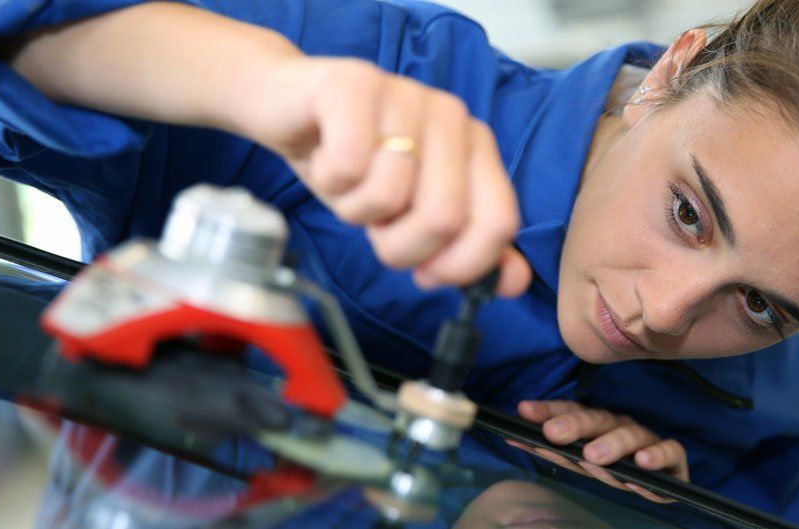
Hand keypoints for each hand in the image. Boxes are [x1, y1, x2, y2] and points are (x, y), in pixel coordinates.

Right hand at [228, 56, 530, 296]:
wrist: (286, 107)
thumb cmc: (353, 164)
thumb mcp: (410, 214)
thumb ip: (465, 247)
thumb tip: (512, 282)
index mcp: (475, 147)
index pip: (498, 222)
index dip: (460, 265)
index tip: (427, 272)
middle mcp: (451, 116)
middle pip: (444, 218)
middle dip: (399, 246)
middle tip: (376, 224)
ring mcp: (406, 95)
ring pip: (389, 195)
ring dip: (355, 209)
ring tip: (349, 182)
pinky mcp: (355, 85)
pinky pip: (348, 166)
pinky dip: (329, 180)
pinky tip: (326, 157)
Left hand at [509, 400, 688, 503]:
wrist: (663, 484)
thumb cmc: (616, 469)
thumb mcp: (581, 461)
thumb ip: (553, 450)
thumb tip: (514, 438)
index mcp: (598, 425)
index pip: (571, 411)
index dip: (548, 410)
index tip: (523, 412)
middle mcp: (621, 428)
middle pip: (598, 420)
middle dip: (574, 426)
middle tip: (553, 435)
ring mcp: (648, 441)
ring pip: (631, 436)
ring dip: (612, 445)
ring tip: (594, 457)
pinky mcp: (674, 459)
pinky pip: (670, 452)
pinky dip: (657, 457)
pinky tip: (642, 464)